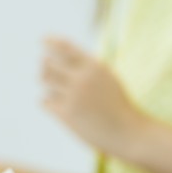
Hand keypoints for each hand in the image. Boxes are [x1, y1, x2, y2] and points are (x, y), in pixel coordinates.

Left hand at [41, 37, 143, 154]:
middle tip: (47, 70)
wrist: (128, 133)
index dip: (51, 41)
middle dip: (46, 67)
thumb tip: (56, 58)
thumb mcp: (107, 78)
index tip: (42, 39)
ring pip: (45, 82)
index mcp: (94, 66)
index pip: (66, 47)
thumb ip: (86, 67)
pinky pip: (45, 102)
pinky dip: (49, 103)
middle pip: (49, 64)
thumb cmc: (118, 104)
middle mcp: (82, 79)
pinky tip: (58, 106)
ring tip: (59, 91)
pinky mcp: (67, 114)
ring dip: (48, 85)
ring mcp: (73, 96)